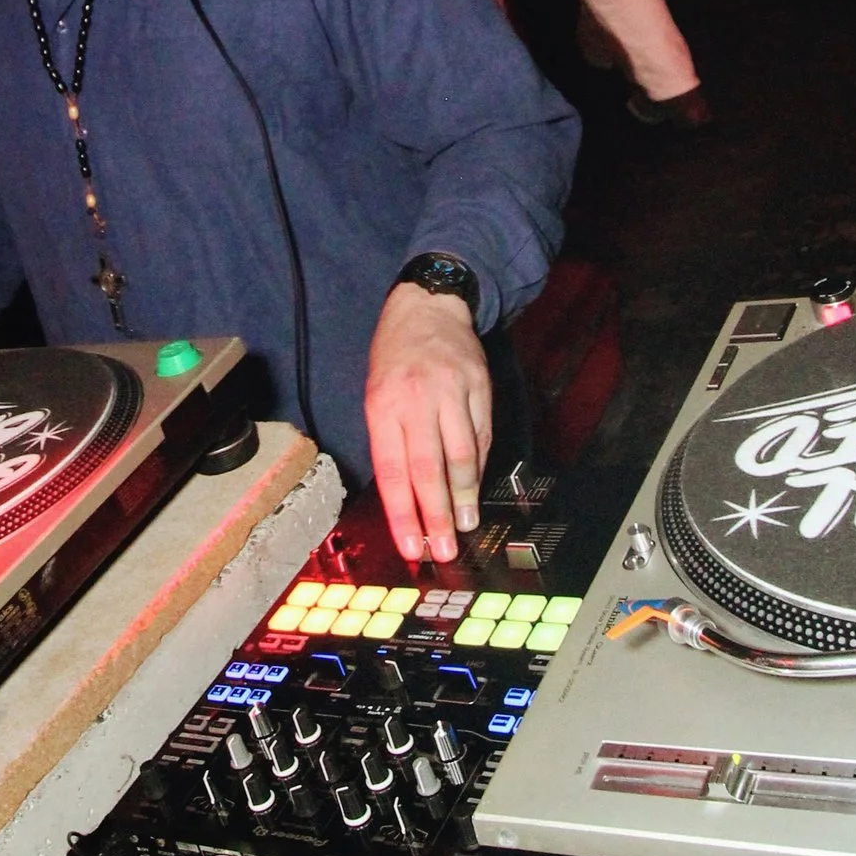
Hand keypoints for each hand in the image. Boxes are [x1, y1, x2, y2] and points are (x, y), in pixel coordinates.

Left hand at [365, 282, 492, 564]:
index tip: (410, 545)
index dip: (402, 513)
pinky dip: (478, 467)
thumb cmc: (394, 357)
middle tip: (442, 549)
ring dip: (464, 496)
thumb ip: (389, 441)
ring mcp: (452, 392)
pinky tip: (475, 488)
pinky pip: (481, 436)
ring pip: (461, 454)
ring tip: (465, 525)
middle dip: (436, 515)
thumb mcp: (375, 393)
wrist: (428, 307)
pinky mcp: (479, 387)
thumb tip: (404, 497)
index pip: (392, 471)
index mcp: (383, 405)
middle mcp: (417, 399)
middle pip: (428, 468)